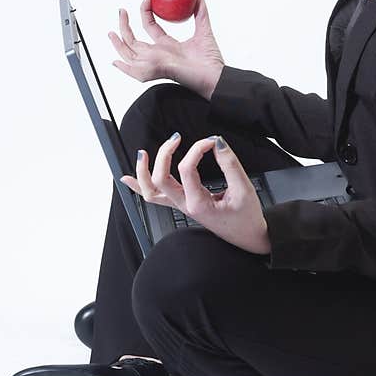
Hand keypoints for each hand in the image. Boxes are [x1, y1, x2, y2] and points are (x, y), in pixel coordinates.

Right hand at [108, 0, 224, 98]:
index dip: (146, 11)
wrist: (215, 78)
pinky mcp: (155, 71)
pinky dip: (124, 68)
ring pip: (129, 54)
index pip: (150, 27)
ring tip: (112, 31)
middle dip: (124, 26)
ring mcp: (154, 64)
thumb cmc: (211, 61)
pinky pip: (134, 71)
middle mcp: (158, 55)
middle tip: (121, 11)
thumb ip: (201, 11)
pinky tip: (115, 61)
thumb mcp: (204, 30)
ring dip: (118, 43)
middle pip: (134, 40)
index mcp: (168, 45)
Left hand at [119, 133, 270, 254]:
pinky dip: (139, 186)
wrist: (247, 237)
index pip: (186, 169)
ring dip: (142, 172)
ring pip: (150, 192)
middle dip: (164, 155)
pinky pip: (154, 197)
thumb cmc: (246, 218)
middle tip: (176, 138)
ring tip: (142, 153)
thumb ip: (230, 164)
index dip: (197, 149)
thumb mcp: (245, 189)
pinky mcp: (181, 204)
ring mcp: (180, 206)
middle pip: (160, 179)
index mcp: (198, 203)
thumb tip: (217, 142)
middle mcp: (185, 205)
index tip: (211, 141)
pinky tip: (127, 178)